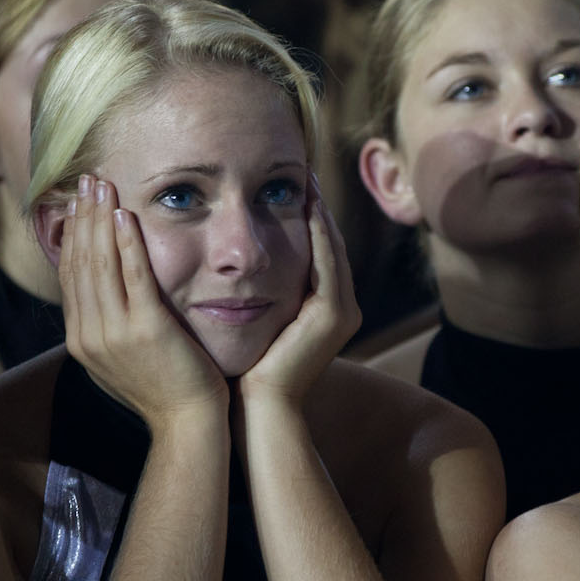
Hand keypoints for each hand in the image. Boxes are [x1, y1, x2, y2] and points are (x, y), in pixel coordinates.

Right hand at [59, 175, 227, 423]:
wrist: (188, 424)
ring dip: (100, 220)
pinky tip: (124, 217)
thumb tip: (100, 294)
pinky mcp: (146, 330)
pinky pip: (133, 277)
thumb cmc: (164, 388)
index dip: (73, 235)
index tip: (77, 204)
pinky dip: (126, 245)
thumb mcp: (122, 358)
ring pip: (100, 264)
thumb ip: (107, 325)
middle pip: (79, 262)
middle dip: (82, 217)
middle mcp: (89, 335)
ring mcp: (115, 333)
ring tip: (102, 185)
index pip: (70, 275)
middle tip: (86, 180)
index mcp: (80, 340)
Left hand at [236, 175, 358, 406]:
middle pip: (332, 246)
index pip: (321, 253)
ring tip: (307, 182)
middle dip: (320, 209)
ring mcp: (344, 312)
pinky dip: (318, 233)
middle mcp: (343, 309)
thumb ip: (262, 293)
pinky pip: (326, 262)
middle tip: (306, 174)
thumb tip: (235, 264)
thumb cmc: (249, 368)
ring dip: (321, 214)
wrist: (259, 406)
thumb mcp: (259, 321)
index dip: (311, 219)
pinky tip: (307, 207)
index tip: (295, 188)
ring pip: (333, 249)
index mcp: (328, 310)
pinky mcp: (335, 315)